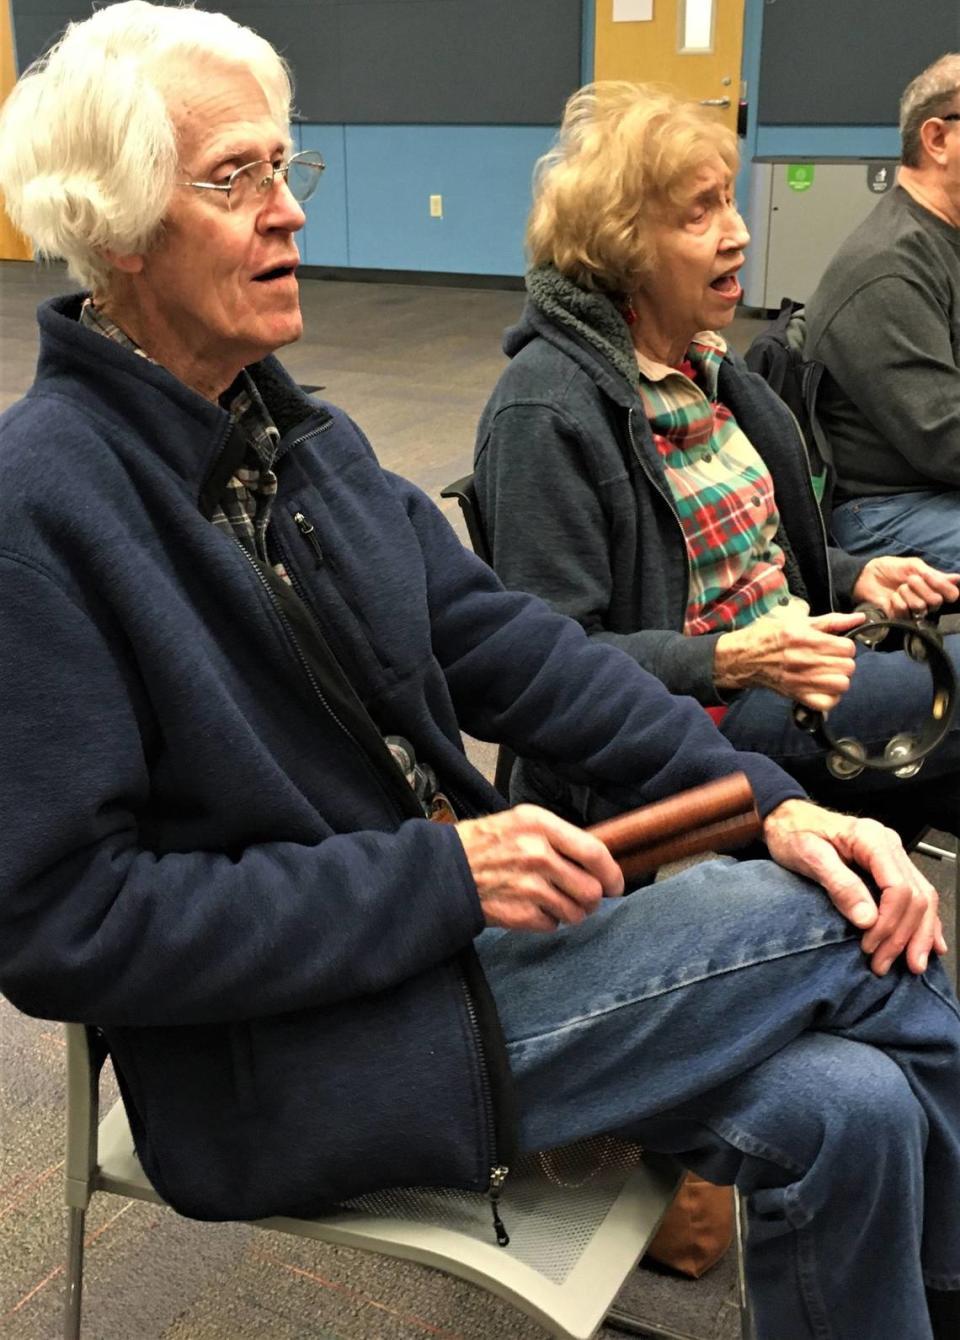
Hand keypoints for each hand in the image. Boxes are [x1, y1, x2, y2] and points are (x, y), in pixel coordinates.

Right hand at [456, 804, 623, 931]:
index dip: (612, 873)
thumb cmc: (487, 841)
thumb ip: (560, 836)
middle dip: (592, 898)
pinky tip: (533, 907)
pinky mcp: (519, 914)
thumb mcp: (523, 821)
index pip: (594, 852)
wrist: (447, 867)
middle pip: (591, 890)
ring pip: (576, 913)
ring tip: (556, 902)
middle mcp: (537, 855)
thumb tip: (598, 860)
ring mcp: (528, 887)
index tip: (615, 883)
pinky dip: (548, 921)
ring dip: (572, 912)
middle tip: (584, 896)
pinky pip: (553, 925)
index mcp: (540, 826)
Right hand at [714, 611, 863, 710]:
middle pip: (847, 667)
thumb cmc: (768, 636)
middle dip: (844, 662)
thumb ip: (831, 621)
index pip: (847, 647)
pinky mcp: (796, 694)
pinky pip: (827, 703)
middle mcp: (803, 659)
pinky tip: (824, 688)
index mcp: (804, 638)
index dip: (845, 646)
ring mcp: (800, 679)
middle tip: (832, 660)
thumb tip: (859, 618)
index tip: (836, 646)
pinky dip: (830, 697)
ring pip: (841, 684)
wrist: (742, 658)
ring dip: (839, 679)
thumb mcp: (797, 621)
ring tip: (829, 674)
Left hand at [763, 798, 945, 974]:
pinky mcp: (889, 867)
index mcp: (871, 839)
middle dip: (903, 936)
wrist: (787, 819)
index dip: (888, 922)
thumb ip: (839, 884)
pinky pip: (917, 895)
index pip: (898, 887)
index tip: (870, 945)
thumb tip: (868, 918)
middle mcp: (889, 845)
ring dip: (919, 935)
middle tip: (884, 964)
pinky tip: (930, 943)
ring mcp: (892, 856)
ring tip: (912, 964)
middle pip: (916, 897)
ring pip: (923, 899)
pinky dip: (924, 921)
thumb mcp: (808, 856)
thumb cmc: (793, 833)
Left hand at [853, 556, 959, 618]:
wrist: (868, 575)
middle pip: (936, 601)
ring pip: (921, 607)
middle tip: (909, 580)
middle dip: (921, 587)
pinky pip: (904, 612)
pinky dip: (897, 601)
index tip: (928, 576)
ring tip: (899, 588)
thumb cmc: (892, 568)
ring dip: (908, 593)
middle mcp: (927, 602)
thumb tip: (958, 578)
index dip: (943, 587)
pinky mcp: (899, 618)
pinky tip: (891, 597)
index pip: (952, 594)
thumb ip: (934, 574)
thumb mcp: (914, 566)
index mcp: (934, 588)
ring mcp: (913, 611)